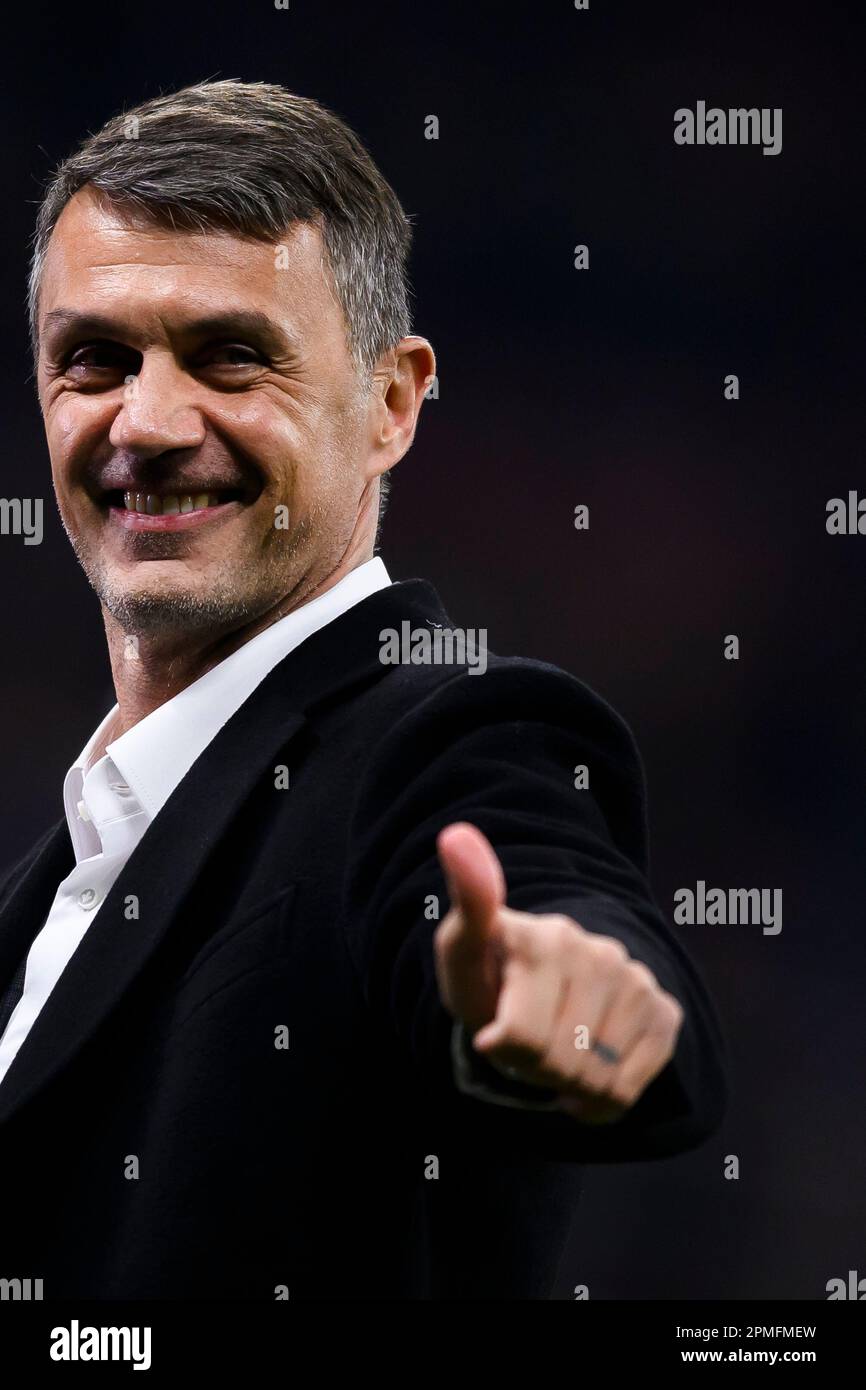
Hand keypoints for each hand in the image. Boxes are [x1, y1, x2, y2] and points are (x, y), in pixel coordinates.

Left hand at [433, 822, 683, 1123]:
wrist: (538, 986)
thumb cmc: (491, 976)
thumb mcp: (462, 952)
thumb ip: (466, 905)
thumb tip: (456, 834)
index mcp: (546, 936)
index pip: (519, 1037)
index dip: (499, 1048)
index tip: (490, 1028)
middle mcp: (599, 952)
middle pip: (558, 1063)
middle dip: (533, 1068)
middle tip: (524, 1041)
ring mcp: (636, 980)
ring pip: (597, 1080)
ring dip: (566, 1082)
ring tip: (553, 1046)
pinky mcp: (663, 1010)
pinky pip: (630, 1086)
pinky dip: (602, 1096)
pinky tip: (584, 1068)